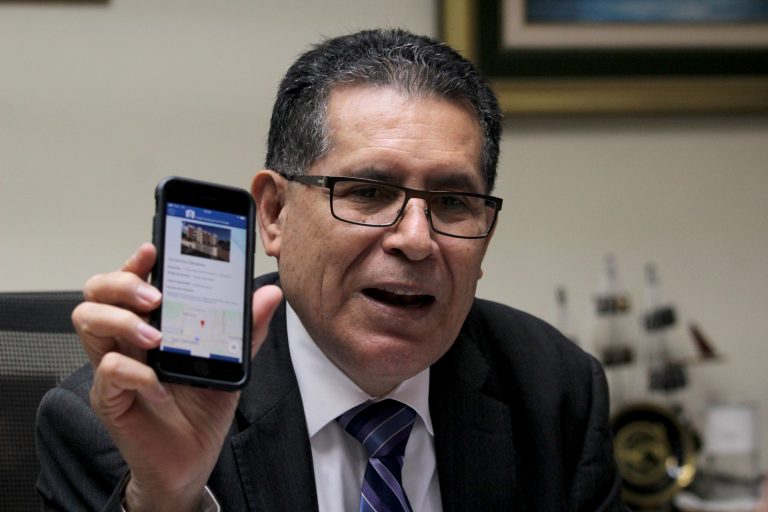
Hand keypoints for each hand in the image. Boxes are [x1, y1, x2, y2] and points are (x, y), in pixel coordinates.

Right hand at [72, 243, 282, 510]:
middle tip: (153, 297)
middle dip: (120, 283)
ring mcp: (113, 367)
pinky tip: (158, 385)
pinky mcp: (109, 397)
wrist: (192, 457)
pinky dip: (136, 374)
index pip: (129, 281)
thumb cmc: (201, 408)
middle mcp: (125, 340)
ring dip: (122, 321)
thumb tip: (268, 296)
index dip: (135, 262)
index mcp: (150, 324)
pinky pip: (108, 371)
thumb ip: (245, 330)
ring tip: (155, 338)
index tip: (153, 249)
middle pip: (97, 292)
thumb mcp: (230, 364)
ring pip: (88, 321)